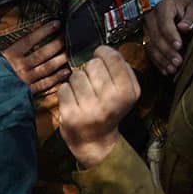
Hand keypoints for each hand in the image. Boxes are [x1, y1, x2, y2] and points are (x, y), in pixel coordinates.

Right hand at [0, 20, 70, 94]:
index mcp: (8, 55)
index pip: (29, 40)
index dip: (43, 31)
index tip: (56, 23)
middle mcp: (19, 66)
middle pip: (42, 53)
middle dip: (56, 44)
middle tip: (69, 37)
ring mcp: (24, 80)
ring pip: (46, 68)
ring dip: (59, 60)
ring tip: (71, 53)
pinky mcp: (27, 92)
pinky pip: (44, 84)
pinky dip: (57, 78)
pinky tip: (66, 72)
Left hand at [58, 45, 139, 167]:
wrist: (96, 142)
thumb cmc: (110, 110)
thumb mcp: (126, 93)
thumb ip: (121, 70)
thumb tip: (104, 51)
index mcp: (128, 93)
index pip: (114, 57)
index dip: (104, 53)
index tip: (100, 57)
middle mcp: (111, 101)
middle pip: (93, 64)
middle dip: (90, 70)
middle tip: (93, 84)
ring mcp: (90, 109)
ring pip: (76, 75)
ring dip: (77, 81)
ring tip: (84, 95)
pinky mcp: (71, 115)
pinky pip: (64, 88)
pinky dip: (67, 92)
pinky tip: (75, 102)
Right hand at [144, 0, 192, 75]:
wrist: (184, 12)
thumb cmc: (192, 10)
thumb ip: (191, 17)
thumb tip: (183, 27)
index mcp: (164, 6)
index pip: (164, 23)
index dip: (171, 35)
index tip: (179, 46)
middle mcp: (152, 17)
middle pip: (155, 36)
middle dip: (167, 51)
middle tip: (178, 61)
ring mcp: (147, 29)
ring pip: (151, 46)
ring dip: (162, 59)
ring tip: (173, 68)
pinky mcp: (147, 39)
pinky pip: (149, 52)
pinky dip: (158, 62)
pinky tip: (166, 70)